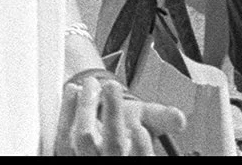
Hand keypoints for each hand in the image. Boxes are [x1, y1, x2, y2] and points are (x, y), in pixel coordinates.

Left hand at [55, 73, 185, 155]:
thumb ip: (162, 117)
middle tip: (111, 86)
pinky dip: (67, 110)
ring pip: (83, 139)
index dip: (141, 146)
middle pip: (113, 146)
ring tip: (90, 84)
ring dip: (85, 108)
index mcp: (134, 157)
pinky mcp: (66, 152)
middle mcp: (111, 160)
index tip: (140, 125)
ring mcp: (86, 158)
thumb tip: (179, 118)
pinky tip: (72, 90)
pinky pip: (63, 135)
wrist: (98, 114)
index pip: (141, 158)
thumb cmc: (125, 120)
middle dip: (112, 114)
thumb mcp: (147, 117)